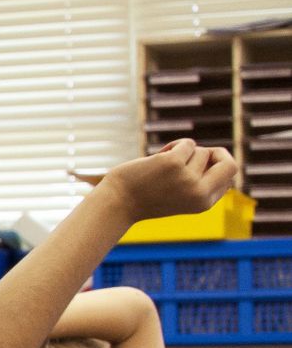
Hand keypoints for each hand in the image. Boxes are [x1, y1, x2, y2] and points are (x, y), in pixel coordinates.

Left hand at [100, 139, 236, 221]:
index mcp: (204, 203)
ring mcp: (187, 178)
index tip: (196, 168)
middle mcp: (200, 193)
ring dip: (183, 153)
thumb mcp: (181, 195)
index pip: (228, 177)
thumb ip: (201, 181)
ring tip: (163, 165)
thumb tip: (217, 154)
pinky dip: (174, 145)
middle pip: (230, 164)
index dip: (214, 168)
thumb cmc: (147, 197)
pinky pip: (187, 143)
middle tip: (195, 156)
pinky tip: (159, 156)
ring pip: (201, 151)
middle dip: (217, 154)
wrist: (116, 203)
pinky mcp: (173, 164)